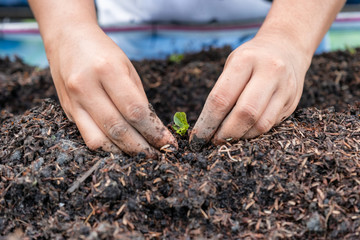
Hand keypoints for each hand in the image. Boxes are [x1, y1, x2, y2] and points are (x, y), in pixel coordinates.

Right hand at [47, 24, 176, 156]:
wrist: (67, 38)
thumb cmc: (103, 52)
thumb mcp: (127, 67)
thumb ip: (138, 98)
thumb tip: (152, 129)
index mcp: (107, 70)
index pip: (135, 111)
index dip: (154, 132)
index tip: (168, 143)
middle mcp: (86, 87)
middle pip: (118, 129)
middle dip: (141, 148)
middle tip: (158, 156)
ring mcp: (73, 101)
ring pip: (99, 141)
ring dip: (123, 153)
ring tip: (141, 156)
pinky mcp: (68, 111)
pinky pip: (88, 138)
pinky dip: (107, 148)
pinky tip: (121, 148)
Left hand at [190, 32, 310, 148]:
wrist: (286, 48)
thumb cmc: (250, 60)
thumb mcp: (232, 65)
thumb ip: (222, 92)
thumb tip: (207, 129)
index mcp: (246, 59)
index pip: (221, 98)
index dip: (207, 122)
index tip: (197, 137)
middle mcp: (269, 71)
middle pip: (245, 113)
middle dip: (226, 133)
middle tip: (214, 142)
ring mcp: (285, 87)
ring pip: (260, 124)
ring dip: (240, 137)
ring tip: (228, 138)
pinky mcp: (293, 102)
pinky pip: (271, 125)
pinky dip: (253, 133)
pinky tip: (243, 132)